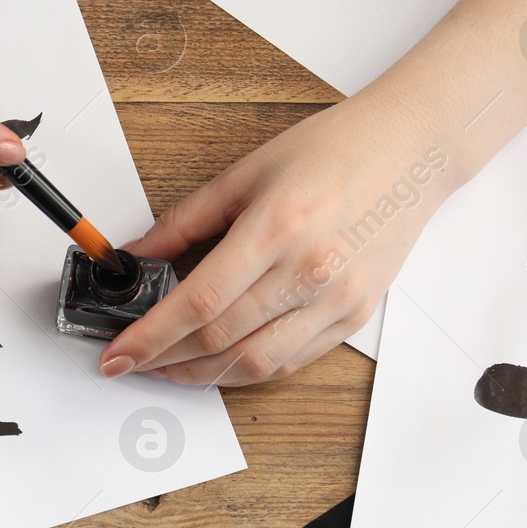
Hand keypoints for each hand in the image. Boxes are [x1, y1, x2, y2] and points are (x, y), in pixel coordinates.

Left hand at [98, 96, 453, 386]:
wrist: (409, 153)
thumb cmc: (333, 152)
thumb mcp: (245, 173)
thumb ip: (183, 221)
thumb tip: (136, 255)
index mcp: (275, 227)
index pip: (198, 301)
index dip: (150, 335)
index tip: (117, 354)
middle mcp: (309, 270)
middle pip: (220, 339)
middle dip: (164, 359)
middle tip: (132, 361)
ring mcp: (336, 300)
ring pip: (255, 363)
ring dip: (201, 375)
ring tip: (167, 367)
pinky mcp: (354, 316)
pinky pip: (291, 362)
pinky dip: (247, 370)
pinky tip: (218, 363)